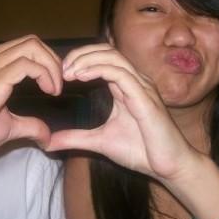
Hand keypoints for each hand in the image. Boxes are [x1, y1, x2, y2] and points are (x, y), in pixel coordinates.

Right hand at [0, 35, 61, 161]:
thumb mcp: (5, 127)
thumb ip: (28, 126)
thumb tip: (47, 137)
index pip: (24, 47)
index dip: (46, 61)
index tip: (55, 84)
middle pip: (31, 41)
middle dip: (52, 59)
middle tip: (60, 83)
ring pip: (32, 46)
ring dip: (52, 65)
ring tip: (55, 88)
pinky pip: (28, 64)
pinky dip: (45, 74)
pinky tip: (49, 91)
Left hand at [46, 44, 201, 181]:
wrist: (169, 168)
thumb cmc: (142, 152)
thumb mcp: (100, 142)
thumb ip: (75, 138)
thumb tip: (48, 143)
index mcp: (126, 86)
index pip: (103, 58)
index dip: (81, 59)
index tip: (61, 73)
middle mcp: (136, 81)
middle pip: (107, 51)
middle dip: (81, 54)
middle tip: (61, 69)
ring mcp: (142, 87)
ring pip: (113, 57)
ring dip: (86, 59)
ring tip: (68, 71)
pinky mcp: (145, 97)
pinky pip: (120, 73)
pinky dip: (98, 70)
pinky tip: (81, 77)